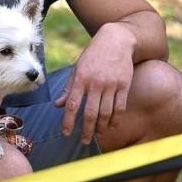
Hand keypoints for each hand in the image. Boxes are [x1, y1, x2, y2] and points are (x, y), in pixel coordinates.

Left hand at [55, 24, 134, 143]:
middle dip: (86, 130)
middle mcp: (95, 83)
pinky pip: (120, 107)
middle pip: (90, 113)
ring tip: (97, 134)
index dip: (68, 121)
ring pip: (106, 113)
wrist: (117, 40)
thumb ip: (69, 87)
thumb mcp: (78, 67)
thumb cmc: (94, 54)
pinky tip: (112, 126)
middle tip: (83, 141)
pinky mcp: (124, 84)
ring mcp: (111, 84)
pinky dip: (115, 119)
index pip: (72, 104)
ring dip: (101, 127)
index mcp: (81, 78)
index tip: (65, 133)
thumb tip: (57, 105)